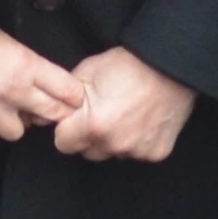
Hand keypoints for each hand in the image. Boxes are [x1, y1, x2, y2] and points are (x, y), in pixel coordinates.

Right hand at [0, 13, 83, 144]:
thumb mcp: (7, 42)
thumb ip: (27, 67)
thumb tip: (42, 87)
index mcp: (26, 65)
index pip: (68, 91)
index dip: (72, 98)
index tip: (70, 100)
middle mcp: (12, 89)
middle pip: (50, 116)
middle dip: (50, 114)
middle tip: (42, 110)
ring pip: (17, 132)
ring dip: (13, 122)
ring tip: (3, 109)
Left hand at [50, 46, 197, 163]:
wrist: (170, 64)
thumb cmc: (128, 65)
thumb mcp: (88, 72)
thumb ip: (65, 97)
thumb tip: (47, 114)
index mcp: (92, 125)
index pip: (63, 144)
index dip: (67, 129)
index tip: (76, 118)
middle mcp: (114, 144)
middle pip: (88, 152)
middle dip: (89, 137)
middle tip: (102, 114)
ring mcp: (137, 151)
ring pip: (112, 154)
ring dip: (113, 141)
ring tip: (125, 115)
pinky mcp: (156, 153)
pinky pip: (136, 154)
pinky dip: (137, 142)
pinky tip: (142, 121)